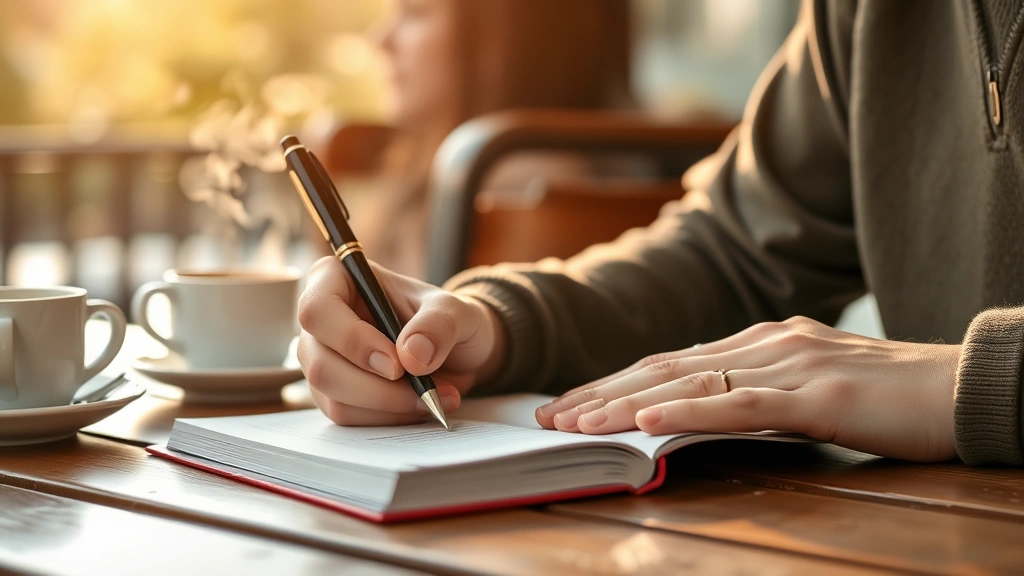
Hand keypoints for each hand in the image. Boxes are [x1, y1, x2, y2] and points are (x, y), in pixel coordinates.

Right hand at [297, 256, 505, 425]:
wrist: (457, 352)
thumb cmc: (447, 320)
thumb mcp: (457, 312)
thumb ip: (439, 325)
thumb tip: (412, 355)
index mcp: (337, 279)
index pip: (318, 310)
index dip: (352, 341)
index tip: (396, 365)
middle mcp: (321, 320)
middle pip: (320, 363)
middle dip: (375, 388)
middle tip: (424, 391)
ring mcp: (321, 358)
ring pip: (332, 395)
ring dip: (387, 406)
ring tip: (434, 397)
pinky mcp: (332, 392)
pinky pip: (347, 416)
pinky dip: (387, 418)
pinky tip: (419, 405)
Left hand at [536, 316, 959, 461]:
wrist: (964, 385)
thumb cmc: (889, 394)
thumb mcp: (811, 386)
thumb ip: (759, 390)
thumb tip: (703, 407)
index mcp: (761, 339)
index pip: (670, 361)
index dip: (614, 382)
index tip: (570, 404)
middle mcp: (765, 341)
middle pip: (664, 367)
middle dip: (600, 392)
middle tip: (550, 418)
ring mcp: (788, 364)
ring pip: (688, 381)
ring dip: (624, 403)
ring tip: (576, 423)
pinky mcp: (815, 395)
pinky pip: (738, 403)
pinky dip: (687, 410)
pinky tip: (646, 420)